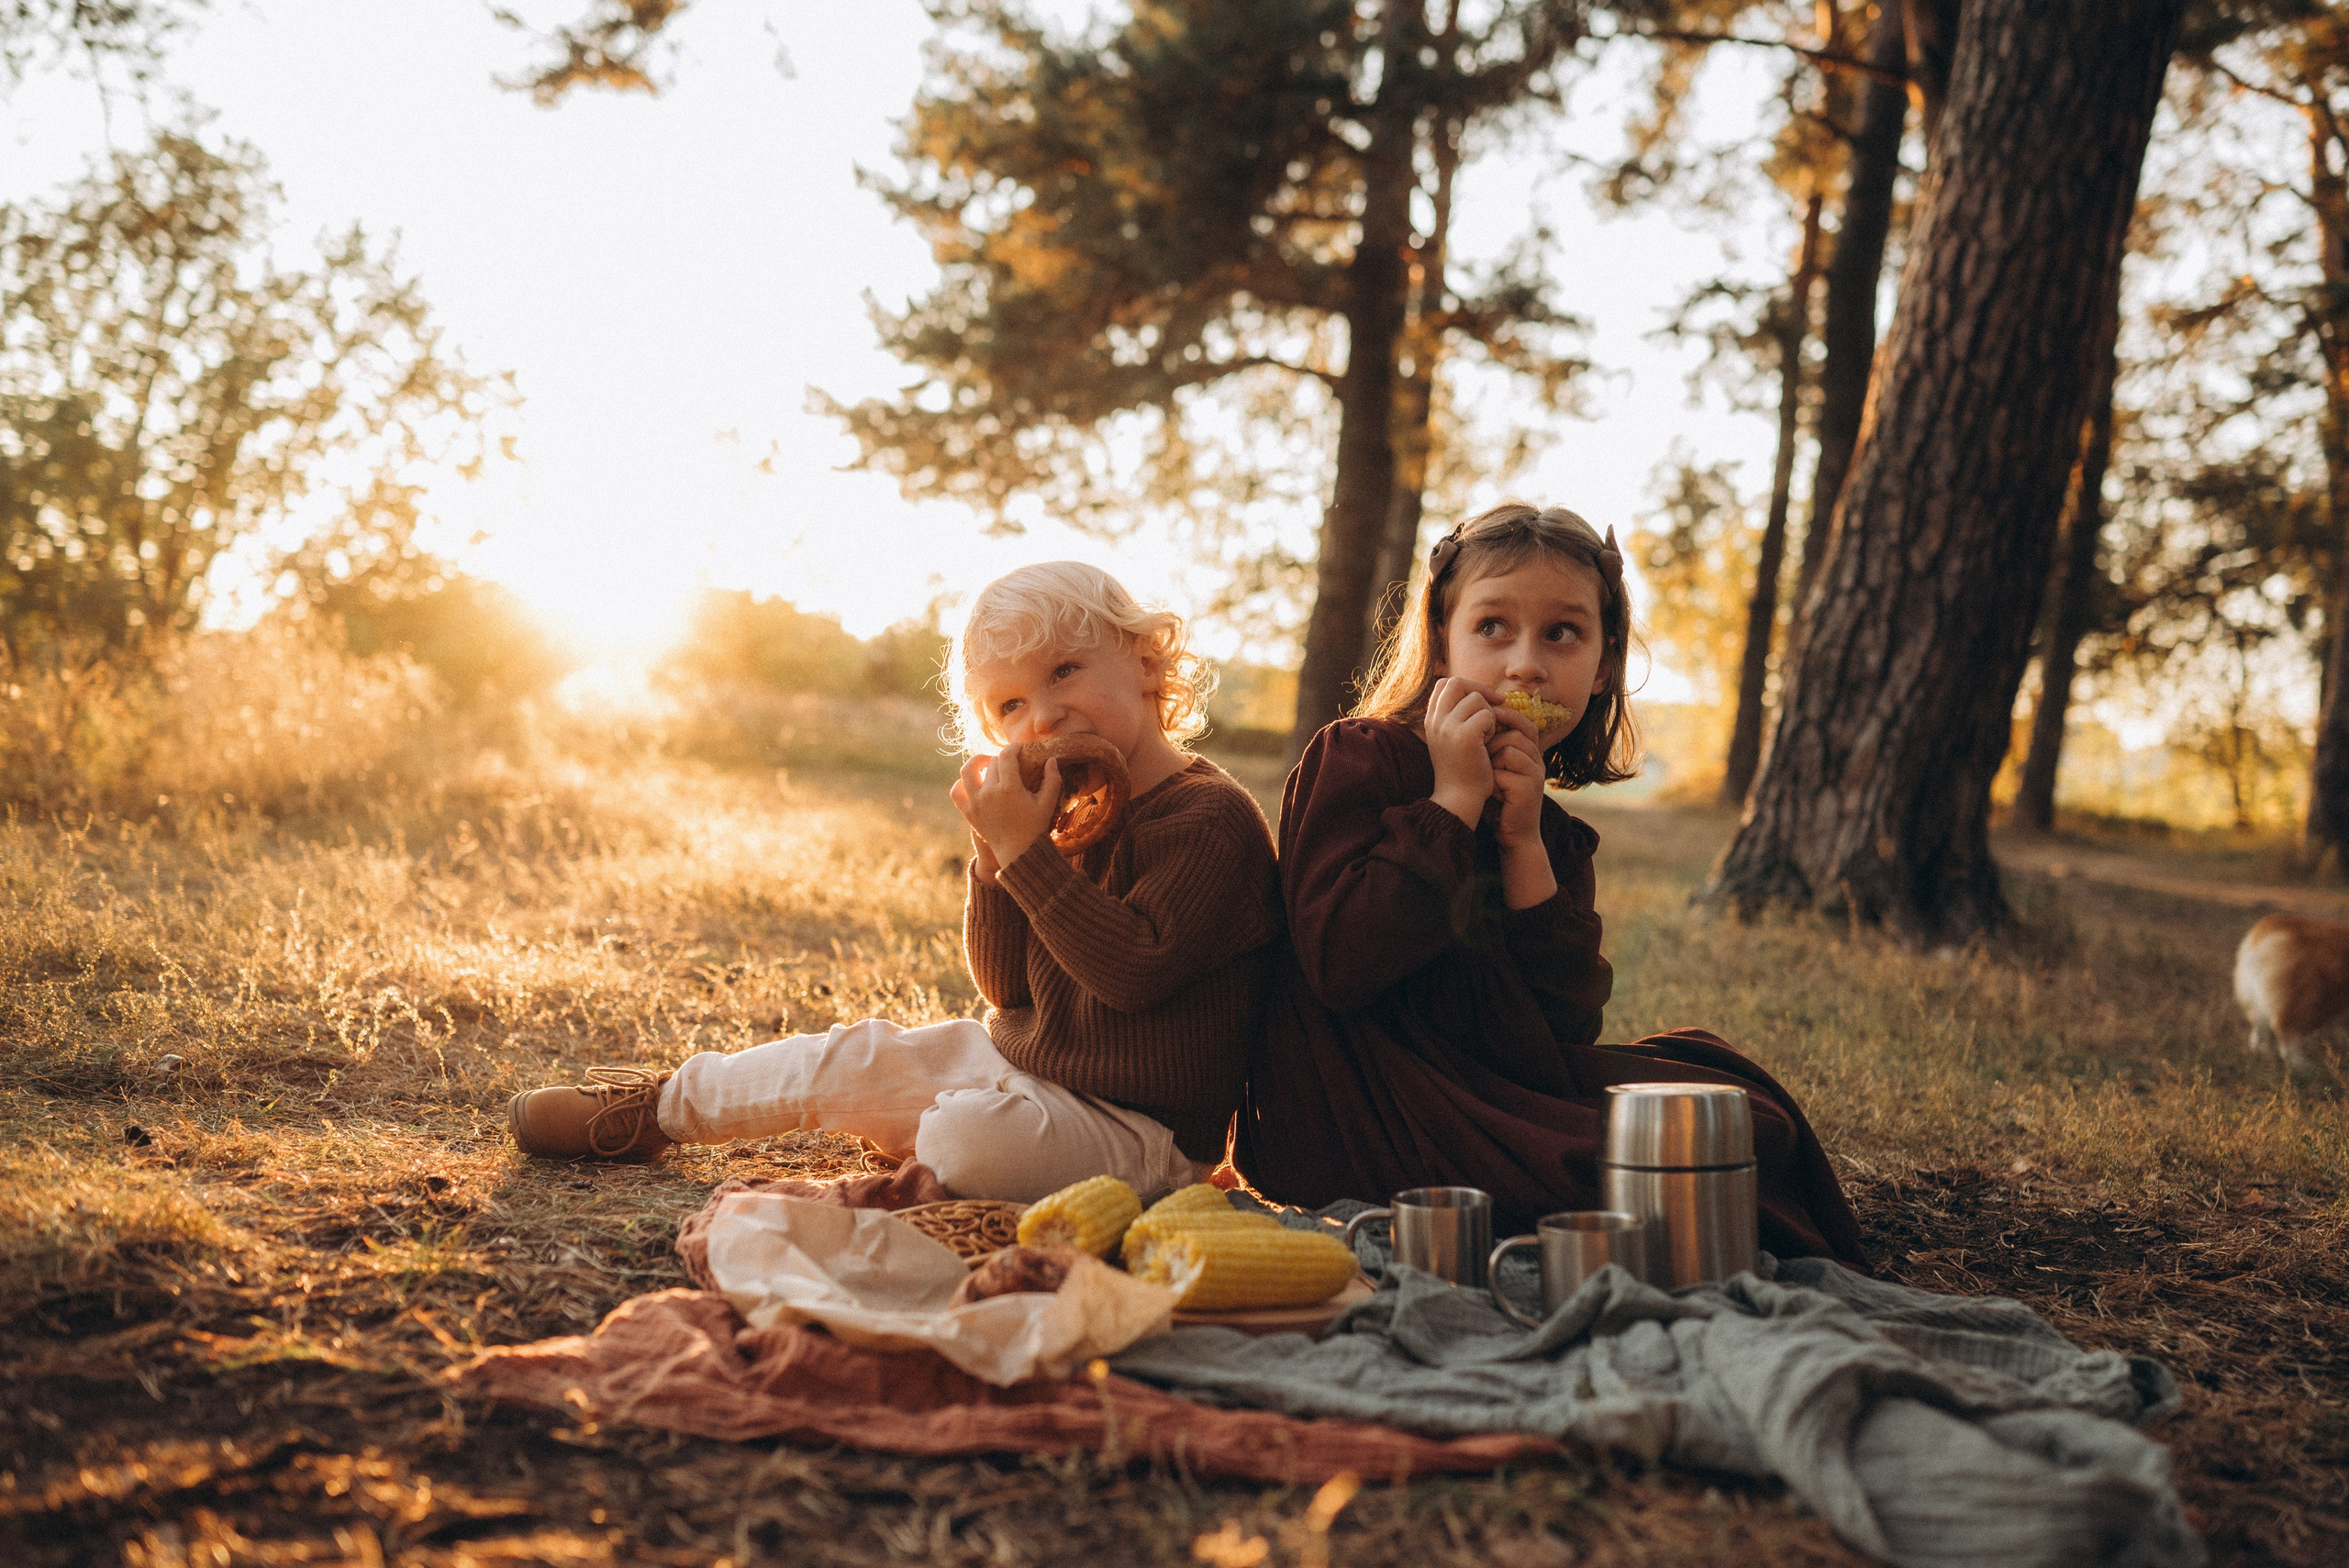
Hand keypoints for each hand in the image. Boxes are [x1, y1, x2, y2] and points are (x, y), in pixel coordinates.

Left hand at [951, 751, 1061, 872]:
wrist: (1018, 852)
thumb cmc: (1035, 827)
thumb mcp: (1048, 803)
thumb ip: (1052, 779)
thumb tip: (1051, 759)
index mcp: (1010, 788)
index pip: (1006, 755)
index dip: (1013, 747)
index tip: (1019, 749)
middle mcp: (990, 792)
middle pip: (992, 763)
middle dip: (1002, 759)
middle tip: (1010, 764)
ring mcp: (976, 802)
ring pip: (968, 770)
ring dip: (976, 762)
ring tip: (985, 764)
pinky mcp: (968, 812)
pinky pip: (956, 791)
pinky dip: (960, 783)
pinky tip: (972, 782)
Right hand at [1424, 676, 1498, 827]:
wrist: (1459, 799)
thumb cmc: (1462, 770)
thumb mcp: (1453, 738)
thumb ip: (1458, 716)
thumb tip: (1479, 692)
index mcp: (1431, 720)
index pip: (1445, 684)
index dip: (1466, 686)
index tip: (1484, 699)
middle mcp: (1435, 720)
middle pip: (1457, 683)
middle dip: (1480, 690)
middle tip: (1498, 704)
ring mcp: (1447, 727)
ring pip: (1476, 698)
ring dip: (1489, 714)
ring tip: (1487, 736)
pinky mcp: (1464, 736)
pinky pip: (1487, 715)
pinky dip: (1493, 728)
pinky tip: (1488, 745)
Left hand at [1489, 732, 1558, 907]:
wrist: (1514, 835)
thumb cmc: (1501, 802)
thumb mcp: (1498, 771)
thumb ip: (1494, 751)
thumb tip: (1474, 724)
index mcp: (1532, 754)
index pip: (1526, 725)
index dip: (1508, 716)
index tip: (1487, 715)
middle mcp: (1538, 761)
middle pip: (1514, 735)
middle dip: (1493, 745)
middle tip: (1483, 761)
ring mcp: (1536, 774)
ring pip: (1509, 751)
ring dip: (1492, 764)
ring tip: (1492, 781)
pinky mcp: (1529, 789)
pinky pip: (1503, 773)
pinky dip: (1493, 783)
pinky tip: (1495, 795)